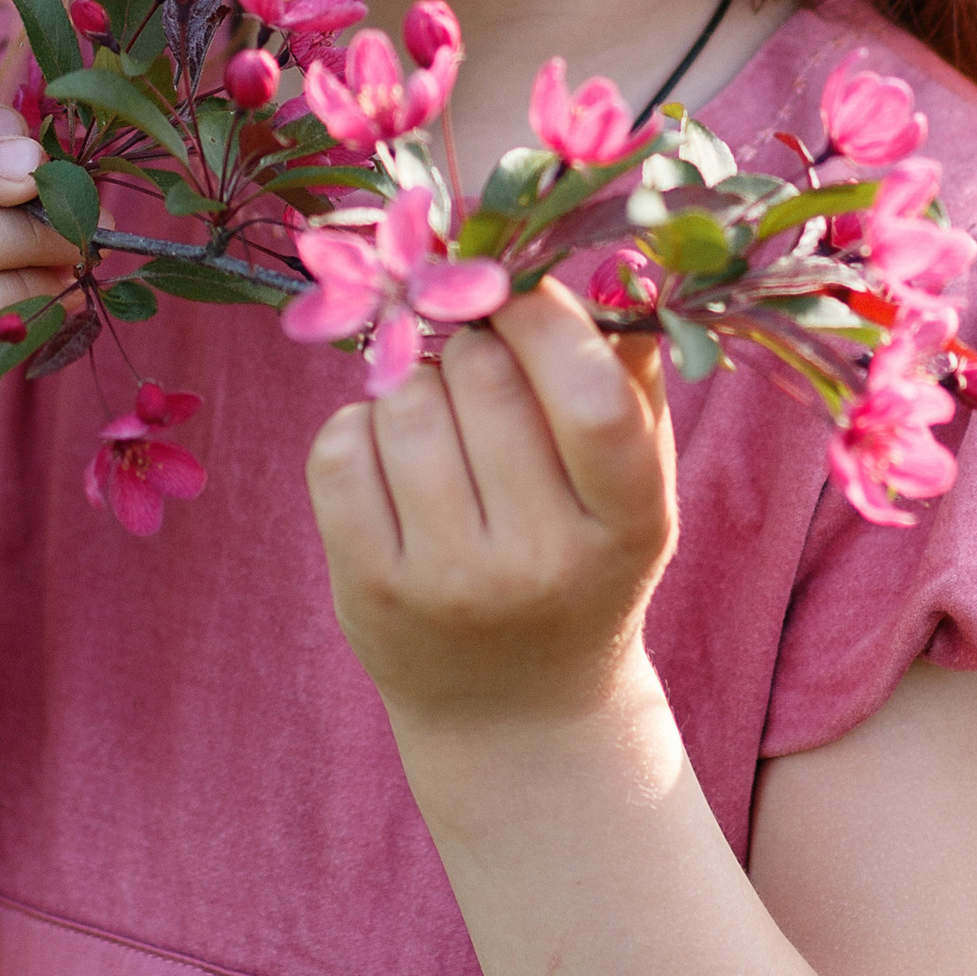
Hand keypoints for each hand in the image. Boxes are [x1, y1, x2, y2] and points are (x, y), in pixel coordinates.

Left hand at [305, 281, 677, 734]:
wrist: (516, 710)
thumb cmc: (583, 557)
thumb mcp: (636, 482)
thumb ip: (630, 372)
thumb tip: (612, 265)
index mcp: (629, 523)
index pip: (588, 395)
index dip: (544, 318)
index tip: (521, 295)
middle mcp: (541, 561)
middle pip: (484, 375)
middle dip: (476, 342)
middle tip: (482, 367)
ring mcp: (449, 582)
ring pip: (405, 401)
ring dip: (416, 384)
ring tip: (442, 424)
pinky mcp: (369, 591)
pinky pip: (339, 448)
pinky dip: (359, 427)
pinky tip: (392, 458)